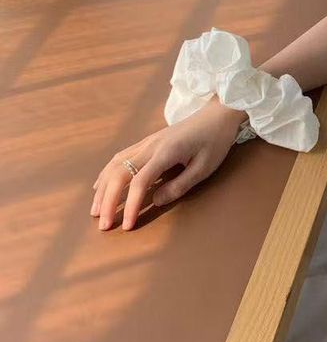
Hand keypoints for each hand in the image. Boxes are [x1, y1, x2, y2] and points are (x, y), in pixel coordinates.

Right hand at [90, 99, 244, 231]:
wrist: (217, 115)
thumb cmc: (215, 141)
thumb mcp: (204, 167)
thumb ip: (180, 185)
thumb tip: (156, 202)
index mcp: (166, 152)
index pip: (140, 182)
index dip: (131, 205)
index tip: (127, 226)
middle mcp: (150, 146)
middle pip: (119, 173)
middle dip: (108, 201)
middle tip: (103, 225)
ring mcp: (146, 142)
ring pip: (115, 165)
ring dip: (102, 188)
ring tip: (95, 210)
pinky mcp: (146, 142)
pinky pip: (119, 158)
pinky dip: (106, 174)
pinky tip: (100, 186)